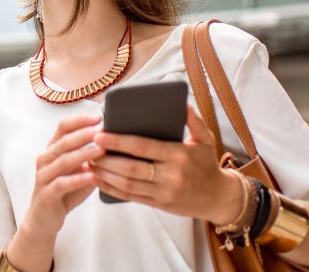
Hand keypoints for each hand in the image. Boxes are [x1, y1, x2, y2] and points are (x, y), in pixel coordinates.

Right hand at [25, 113, 104, 232]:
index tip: (99, 118)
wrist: (44, 218)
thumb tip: (115, 143)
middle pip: (63, 142)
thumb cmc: (65, 190)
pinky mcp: (46, 194)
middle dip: (84, 135)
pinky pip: (61, 184)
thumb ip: (90, 157)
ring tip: (101, 151)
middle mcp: (45, 159)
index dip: (80, 120)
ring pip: (62, 161)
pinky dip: (78, 179)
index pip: (63, 127)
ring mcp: (43, 176)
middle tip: (102, 131)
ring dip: (83, 154)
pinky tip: (92, 177)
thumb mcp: (78, 169)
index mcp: (52, 149)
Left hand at [90, 103, 243, 224]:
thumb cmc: (207, 164)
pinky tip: (99, 180)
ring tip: (89, 162)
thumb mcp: (206, 139)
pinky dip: (112, 189)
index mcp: (178, 155)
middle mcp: (171, 175)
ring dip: (105, 174)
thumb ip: (193, 120)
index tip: (100, 135)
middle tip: (88, 149)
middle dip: (106, 159)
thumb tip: (181, 103)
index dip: (119, 142)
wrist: (219, 197)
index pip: (143, 147)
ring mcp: (164, 192)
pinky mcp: (160, 204)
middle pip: (131, 168)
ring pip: (128, 184)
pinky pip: (132, 197)